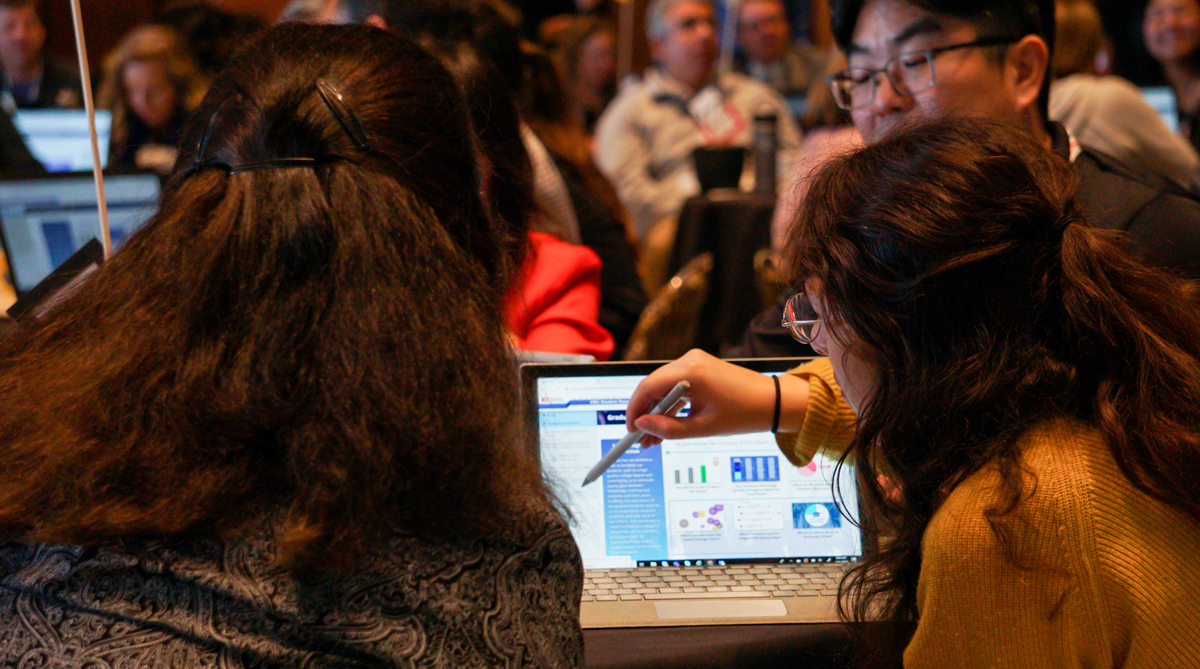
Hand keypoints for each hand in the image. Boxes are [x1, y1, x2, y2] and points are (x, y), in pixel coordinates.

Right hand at [625, 349, 808, 445]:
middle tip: (641, 439)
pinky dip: (670, 404)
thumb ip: (668, 429)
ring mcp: (695, 362)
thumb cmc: (743, 413)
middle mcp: (689, 361)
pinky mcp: (700, 368)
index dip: (634, 410)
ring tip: (654, 439)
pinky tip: (667, 425)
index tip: (630, 430)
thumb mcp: (702, 428)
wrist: (772, 402)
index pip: (647, 387)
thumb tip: (641, 425)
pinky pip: (676, 385)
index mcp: (690, 372)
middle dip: (644, 414)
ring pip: (663, 387)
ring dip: (657, 411)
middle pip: (652, 386)